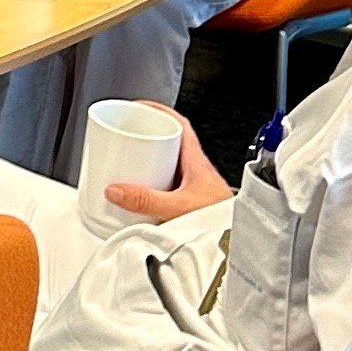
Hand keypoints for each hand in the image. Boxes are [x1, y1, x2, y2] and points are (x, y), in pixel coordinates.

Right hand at [99, 104, 238, 223]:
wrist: (235, 241)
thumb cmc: (221, 221)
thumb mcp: (177, 207)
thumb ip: (145, 200)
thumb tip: (116, 190)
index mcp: (196, 161)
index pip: (179, 124)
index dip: (158, 111)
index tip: (138, 108)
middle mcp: (194, 171)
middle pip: (168, 143)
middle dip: (145, 138)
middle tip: (125, 140)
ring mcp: (192, 186)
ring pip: (167, 165)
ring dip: (147, 162)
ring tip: (126, 167)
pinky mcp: (187, 203)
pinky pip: (166, 185)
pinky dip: (151, 185)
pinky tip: (139, 196)